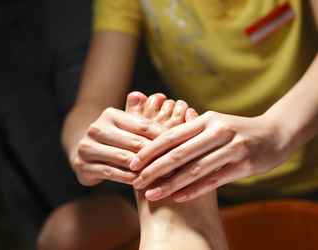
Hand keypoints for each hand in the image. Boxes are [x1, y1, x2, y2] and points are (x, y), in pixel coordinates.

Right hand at [70, 95, 164, 185]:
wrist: (85, 153)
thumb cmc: (115, 139)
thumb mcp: (127, 127)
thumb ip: (142, 118)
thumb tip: (155, 96)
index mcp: (110, 115)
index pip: (142, 126)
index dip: (162, 137)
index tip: (178, 147)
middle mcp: (96, 128)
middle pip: (134, 142)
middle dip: (155, 155)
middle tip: (173, 164)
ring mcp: (87, 147)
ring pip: (122, 158)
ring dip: (143, 168)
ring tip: (160, 175)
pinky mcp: (82, 165)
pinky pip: (110, 172)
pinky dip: (127, 178)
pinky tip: (139, 182)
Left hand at [130, 111, 290, 201]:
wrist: (275, 133)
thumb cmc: (237, 130)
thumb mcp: (214, 124)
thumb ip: (191, 131)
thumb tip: (161, 139)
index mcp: (206, 119)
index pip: (172, 135)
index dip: (150, 149)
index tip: (133, 162)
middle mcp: (217, 131)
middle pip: (179, 152)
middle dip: (155, 168)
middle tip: (136, 180)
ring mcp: (232, 147)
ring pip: (195, 169)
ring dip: (171, 184)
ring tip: (153, 194)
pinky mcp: (244, 164)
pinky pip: (214, 180)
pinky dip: (194, 189)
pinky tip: (178, 197)